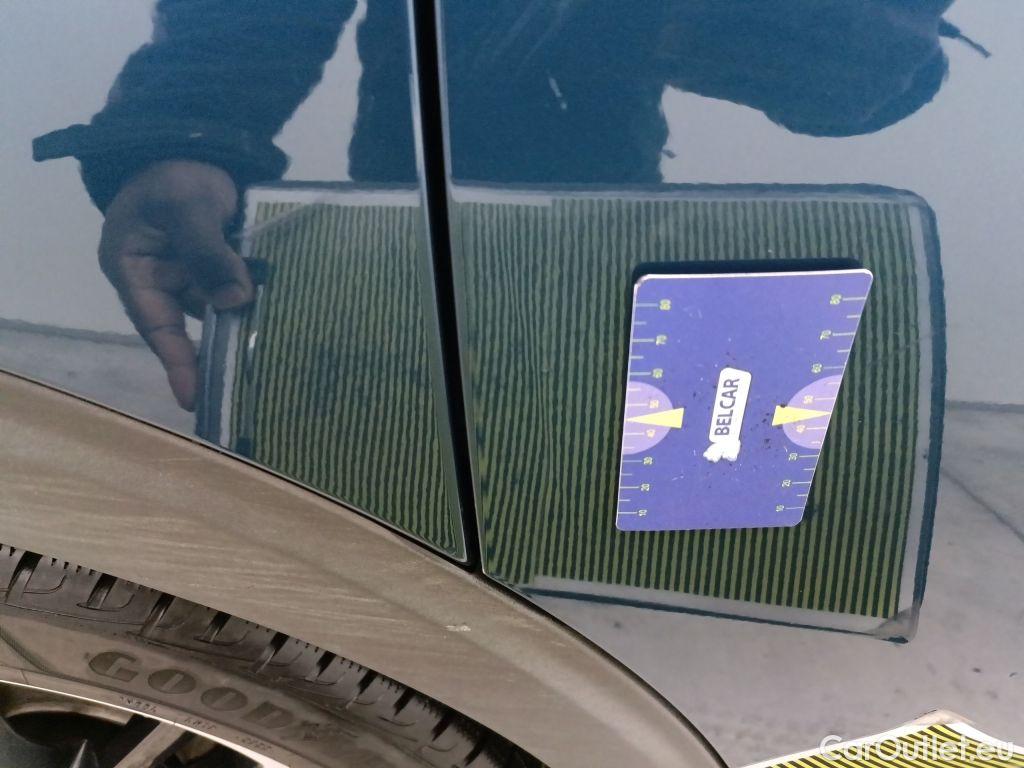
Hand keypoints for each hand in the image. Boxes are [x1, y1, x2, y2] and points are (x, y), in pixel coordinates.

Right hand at [99, 160, 252, 410]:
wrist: (195, 146)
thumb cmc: (175, 174)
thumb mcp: (186, 205)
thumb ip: (207, 250)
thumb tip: (237, 300)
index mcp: (132, 268)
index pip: (155, 324)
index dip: (176, 362)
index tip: (194, 398)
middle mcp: (158, 281)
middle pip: (186, 328)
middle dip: (212, 358)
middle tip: (239, 395)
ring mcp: (187, 277)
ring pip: (214, 313)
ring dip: (238, 331)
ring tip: (266, 368)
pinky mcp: (214, 271)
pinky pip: (232, 296)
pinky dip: (251, 308)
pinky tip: (278, 327)